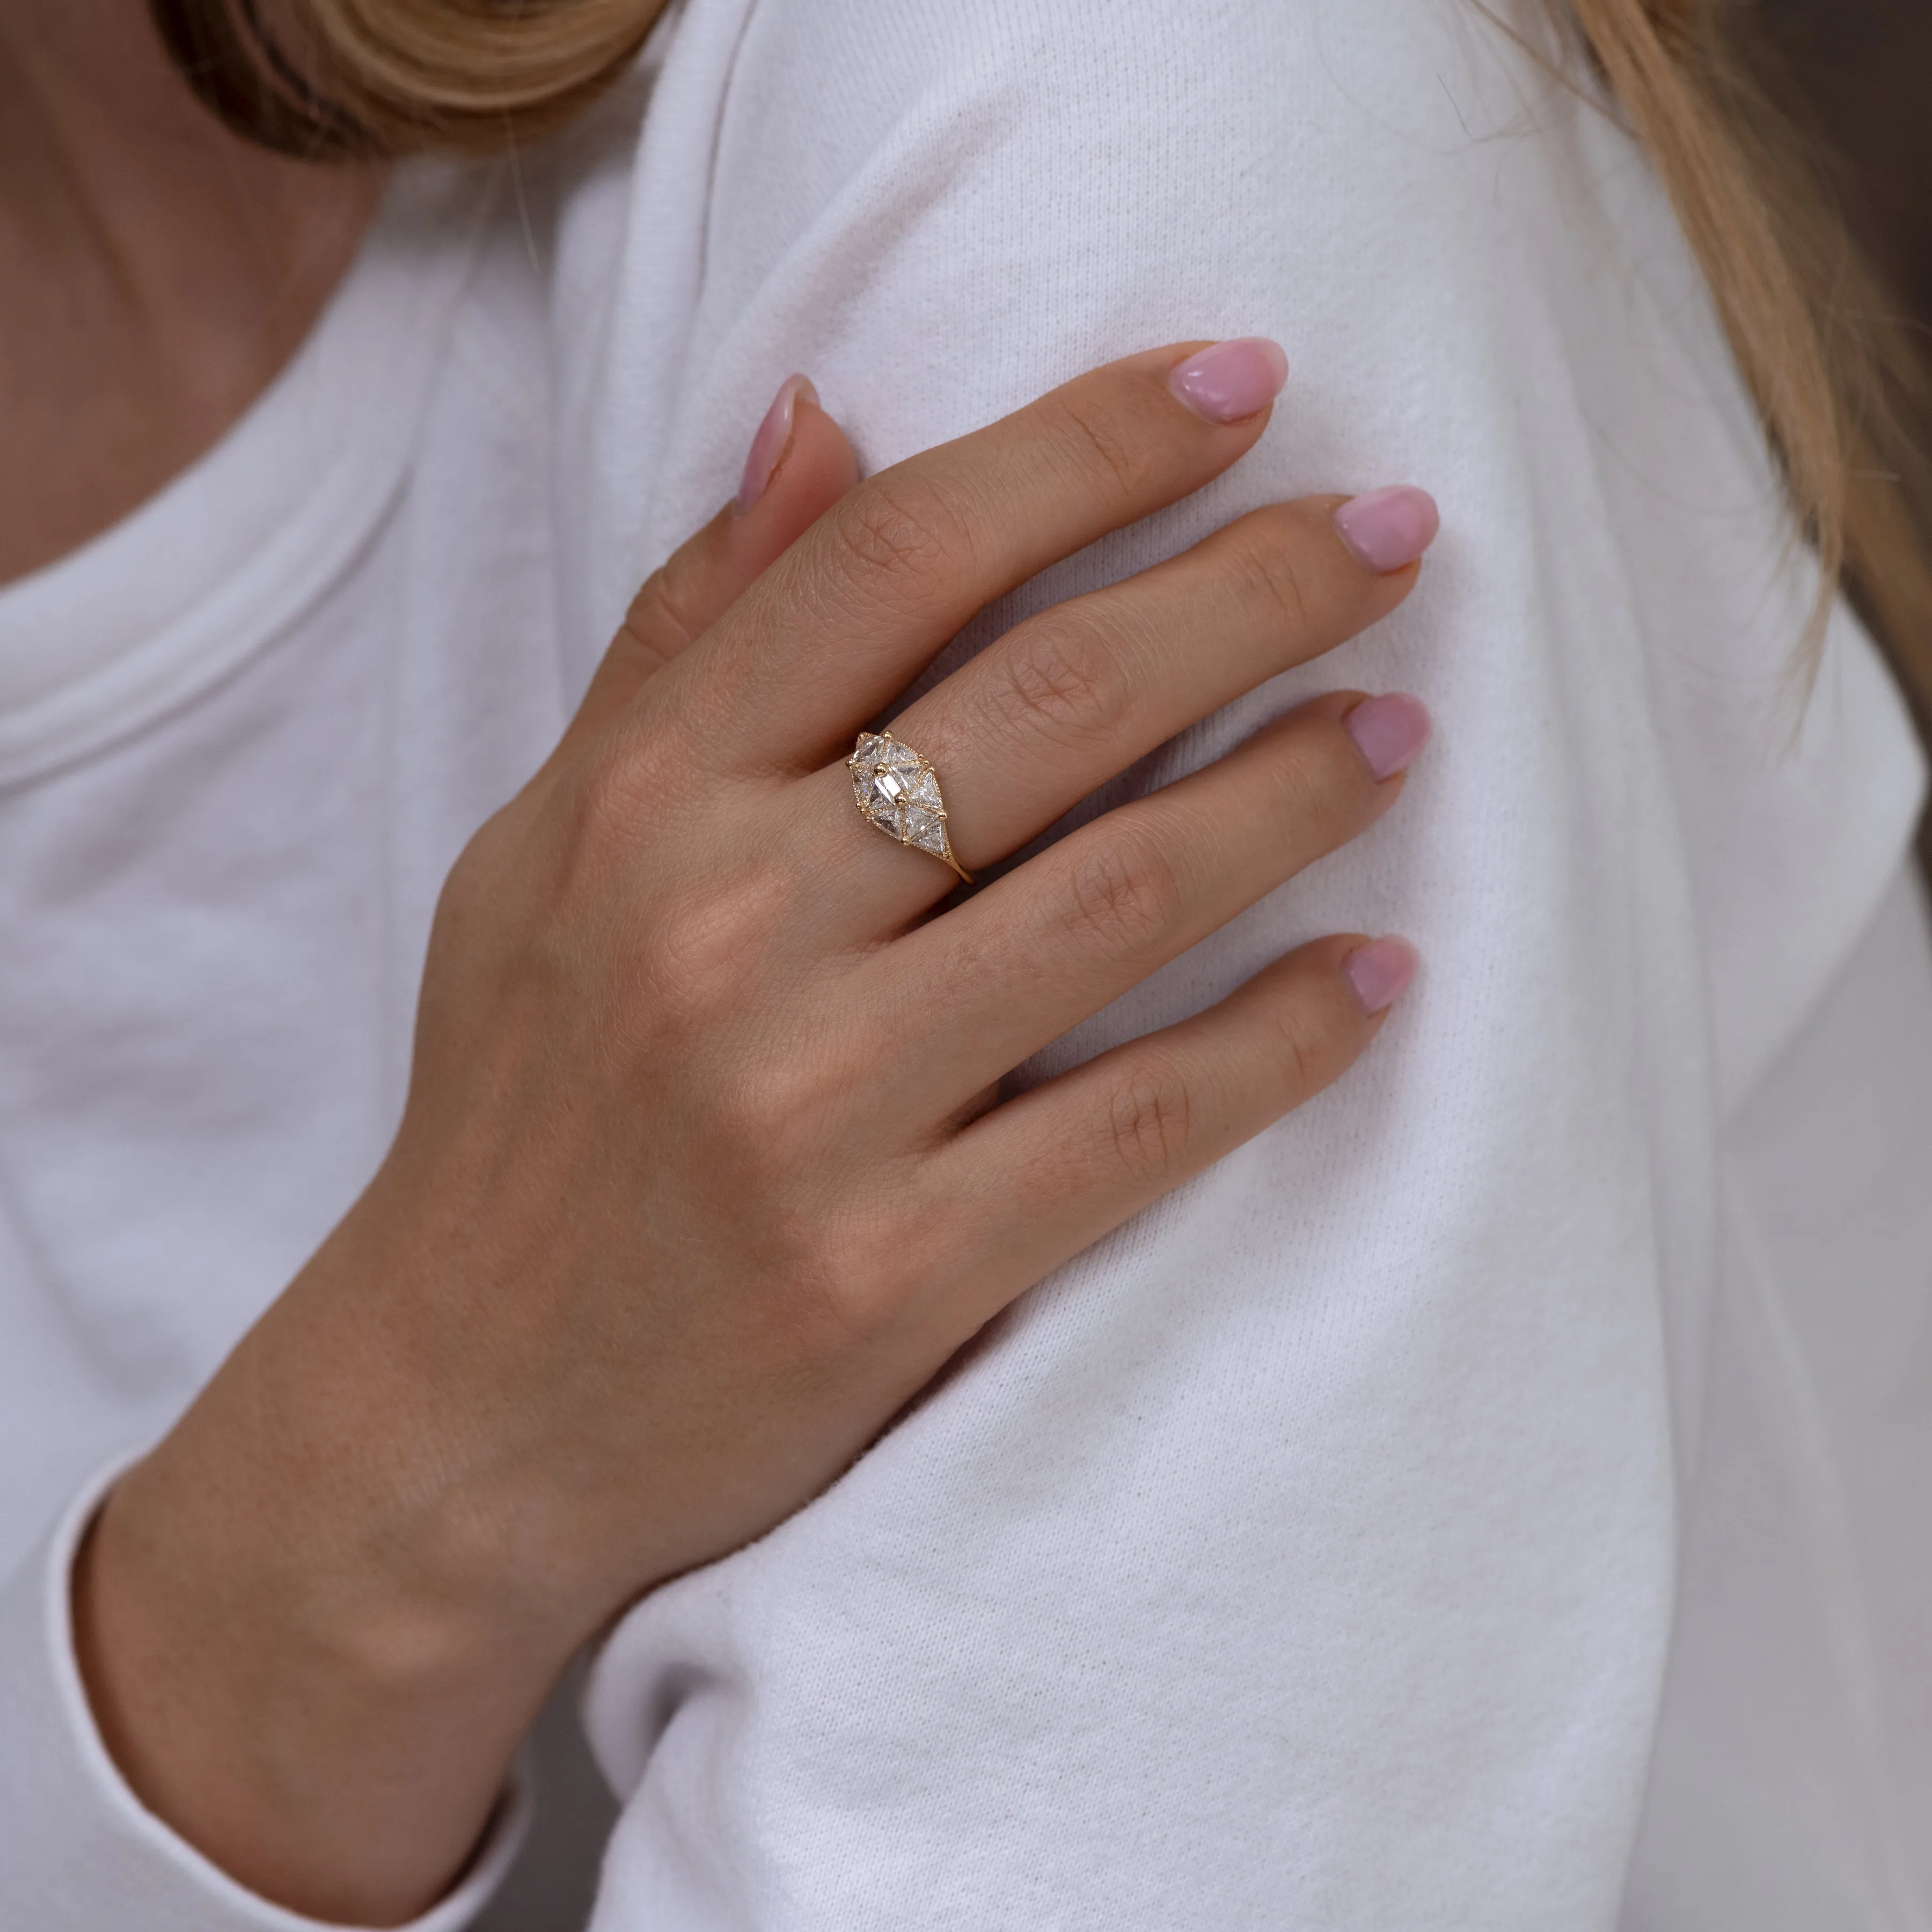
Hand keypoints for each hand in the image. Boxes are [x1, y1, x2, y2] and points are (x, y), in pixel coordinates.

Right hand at [78, 343, 1434, 1923]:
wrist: (463, 1414)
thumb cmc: (519, 1105)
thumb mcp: (550, 848)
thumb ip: (686, 638)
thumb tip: (819, 415)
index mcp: (646, 807)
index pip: (894, 562)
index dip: (1084, 446)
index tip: (1237, 384)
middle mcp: (727, 932)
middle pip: (1045, 703)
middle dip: (1244, 591)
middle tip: (1389, 533)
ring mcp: (813, 1110)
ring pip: (1119, 899)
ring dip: (1292, 797)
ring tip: (1398, 732)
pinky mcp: (890, 1276)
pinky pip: (1136, 1130)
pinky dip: (1278, 1045)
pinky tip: (1376, 980)